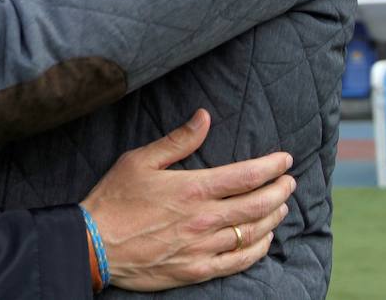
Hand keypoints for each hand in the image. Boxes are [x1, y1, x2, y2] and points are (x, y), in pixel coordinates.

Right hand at [81, 109, 293, 291]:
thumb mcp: (140, 160)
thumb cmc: (115, 198)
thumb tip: (204, 117)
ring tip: (281, 206)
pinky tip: (264, 239)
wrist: (96, 244)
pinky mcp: (198, 269)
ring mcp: (204, 247)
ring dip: (273, 217)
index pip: (245, 175)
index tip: (285, 159)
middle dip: (280, 191)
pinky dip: (258, 249)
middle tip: (289, 181)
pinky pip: (240, 261)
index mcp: (193, 188)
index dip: (270, 166)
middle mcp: (205, 218)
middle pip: (258, 204)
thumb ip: (177, 140)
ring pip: (253, 232)